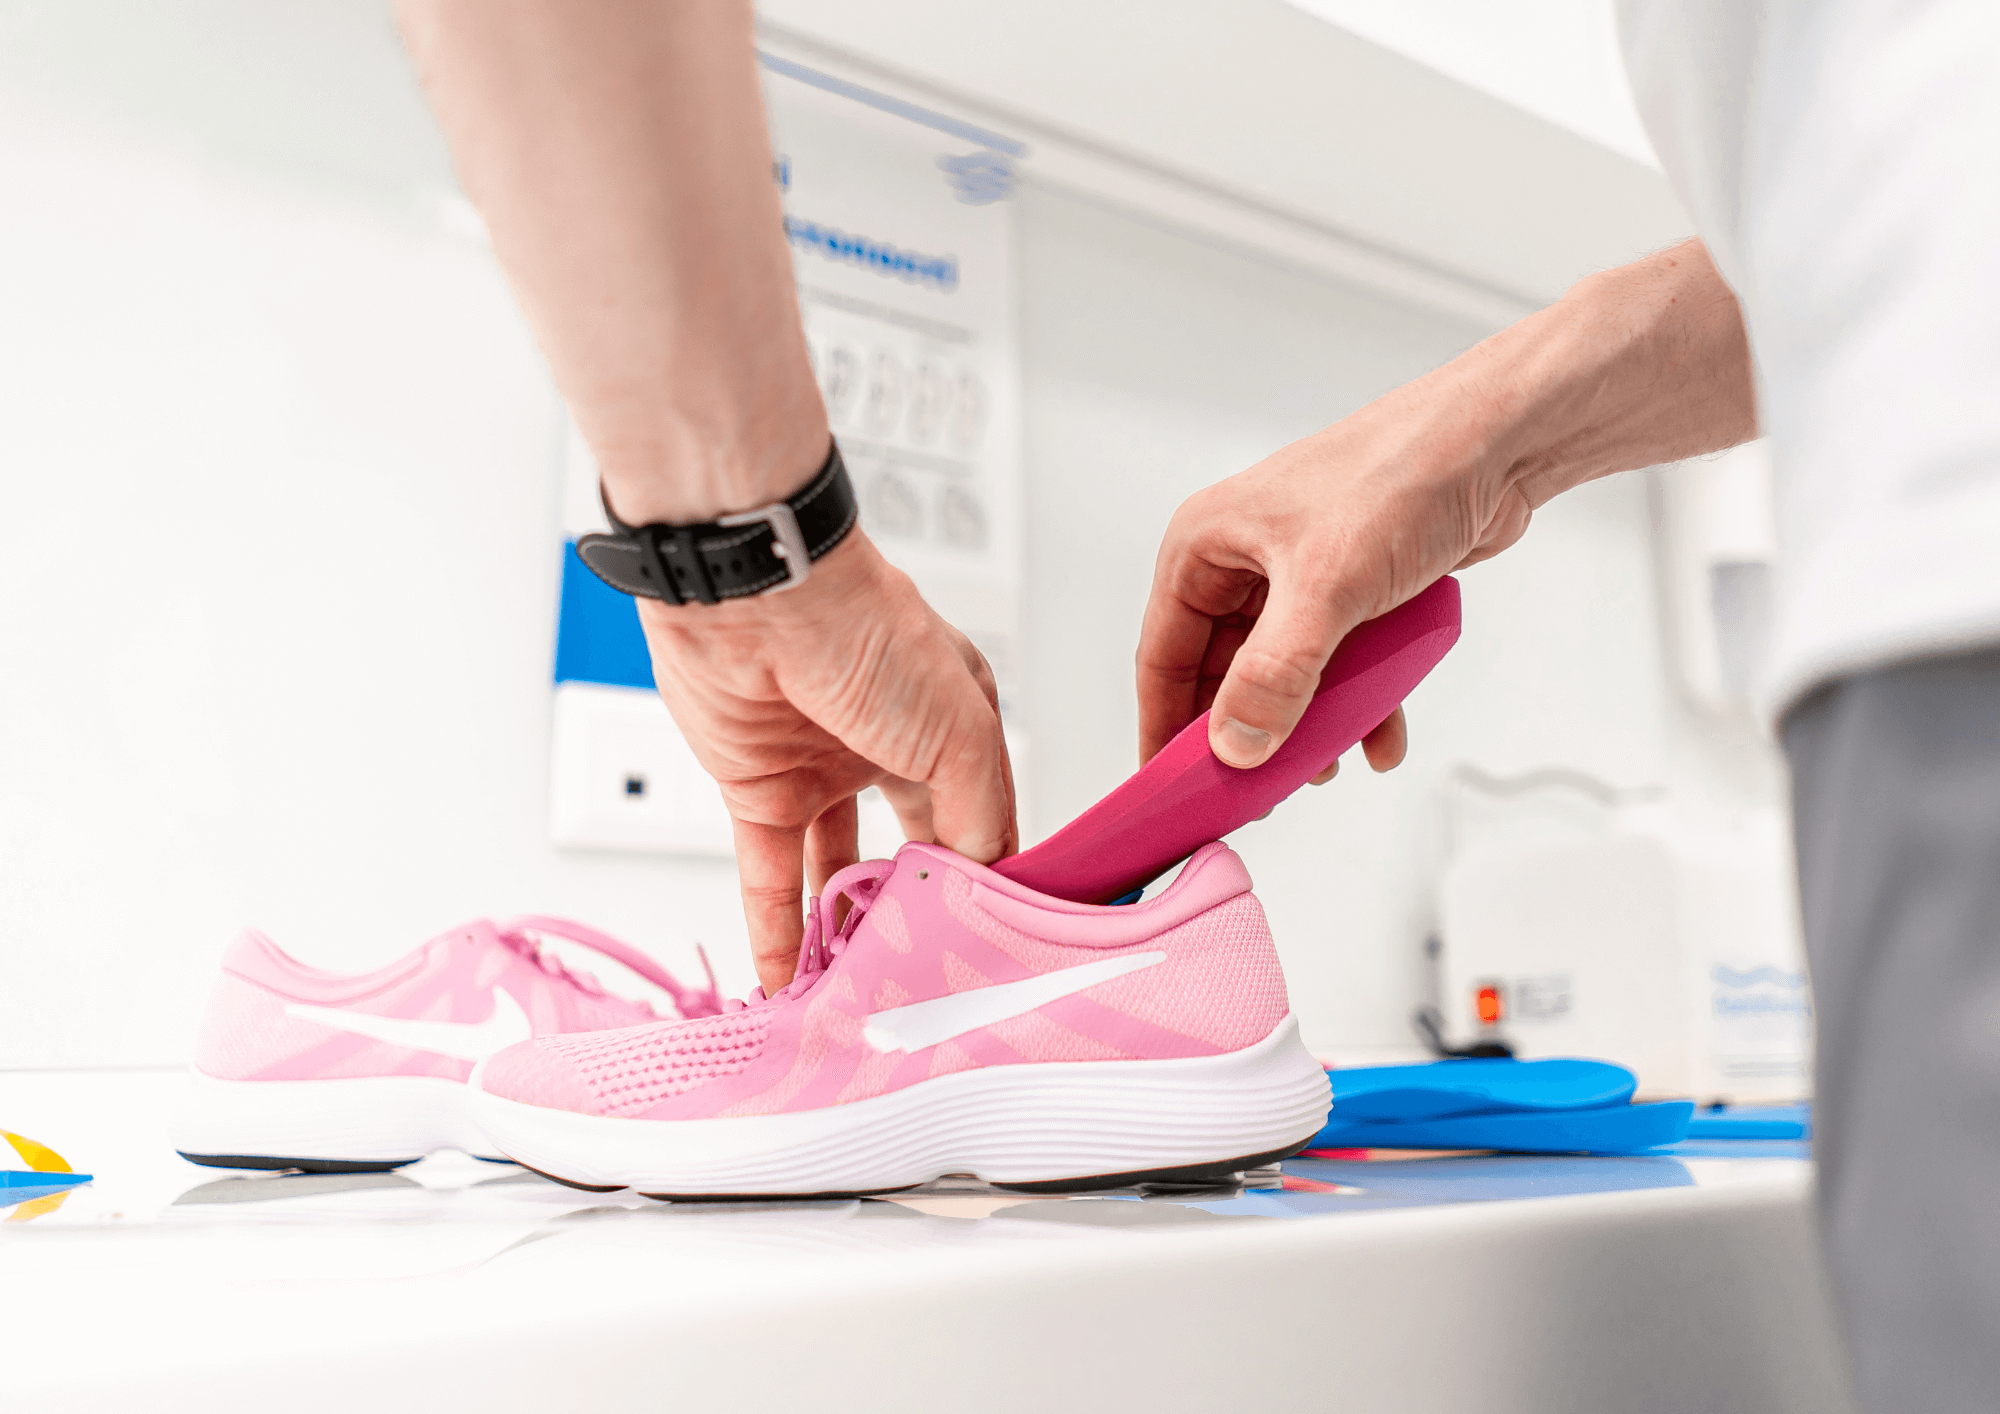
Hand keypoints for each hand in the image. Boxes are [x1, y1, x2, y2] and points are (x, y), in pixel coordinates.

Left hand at [637, 531, 1015, 996]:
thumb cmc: (867, 635)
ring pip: (842, 871)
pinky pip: (772, 875)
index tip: (994, 944)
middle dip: (920, 909)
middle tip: (929, 976)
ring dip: (851, 927)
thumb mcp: (962, 731)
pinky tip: (791, 979)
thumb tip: (982, 886)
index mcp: (955, 721)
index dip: (990, 881)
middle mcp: (892, 747)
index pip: (985, 820)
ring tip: (867, 988)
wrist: (754, 599)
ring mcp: (823, 769)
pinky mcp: (758, 787)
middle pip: (913, 850)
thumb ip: (979, 816)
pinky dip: (778, 929)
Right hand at [1136, 381, 1518, 774]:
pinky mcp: (1351, 589)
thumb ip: (1275, 676)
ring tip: (1329, 766)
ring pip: (1284, 675)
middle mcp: (1243, 560)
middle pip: (1223, 674)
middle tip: (1259, 795)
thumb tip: (1236, 747)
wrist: (1501, 442)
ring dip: (1308, 726)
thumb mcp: (1326, 587)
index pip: (1163, 657)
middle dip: (1247, 735)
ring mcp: (1299, 576)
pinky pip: (1338, 664)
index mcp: (1206, 545)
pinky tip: (1382, 736)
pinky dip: (1358, 702)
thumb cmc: (1403, 476)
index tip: (1174, 792)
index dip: (1165, 729)